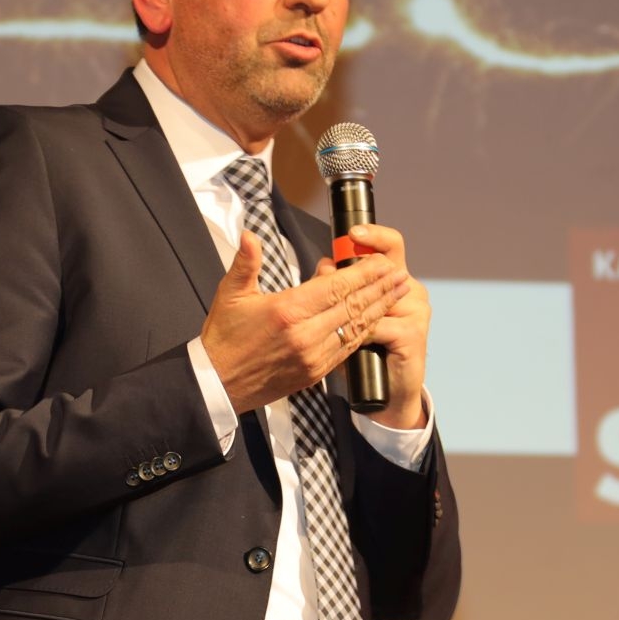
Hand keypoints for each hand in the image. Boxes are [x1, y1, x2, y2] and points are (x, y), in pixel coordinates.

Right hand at [202, 231, 410, 414]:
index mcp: (287, 311)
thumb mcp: (230, 294)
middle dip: (380, 288)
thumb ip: (245, 262)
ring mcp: (313, 356)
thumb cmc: (224, 337)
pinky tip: (377, 319)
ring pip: (356, 328)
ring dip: (380, 308)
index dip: (363, 274)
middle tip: (400, 274)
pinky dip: (365, 331)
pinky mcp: (315, 373)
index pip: (336, 287)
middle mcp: (305, 335)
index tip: (382, 261)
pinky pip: (348, 349)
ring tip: (399, 293)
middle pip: (353, 306)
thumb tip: (250, 235)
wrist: (218, 384)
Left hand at [317, 223, 428, 429]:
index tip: (353, 231)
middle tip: (323, 273)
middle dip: (349, 272)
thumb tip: (325, 265)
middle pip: (382, 266)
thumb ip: (339, 289)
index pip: (390, 246)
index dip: (374, 235)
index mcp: (397, 280)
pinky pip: (377, 326)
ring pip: (375, 297)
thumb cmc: (366, 351)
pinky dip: (359, 335)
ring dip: (350, 306)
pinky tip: (349, 345)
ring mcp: (416, 312)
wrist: (389, 393)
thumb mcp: (351, 316)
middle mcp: (411, 290)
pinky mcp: (413, 335)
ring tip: (327, 314)